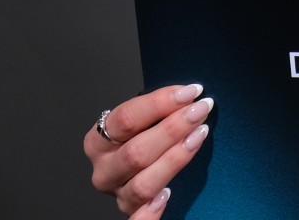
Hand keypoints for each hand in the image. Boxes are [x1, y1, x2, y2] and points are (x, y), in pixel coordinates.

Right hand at [82, 83, 213, 215]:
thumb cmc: (142, 135)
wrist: (140, 159)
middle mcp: (104, 170)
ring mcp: (117, 193)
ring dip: (174, 159)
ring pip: (143, 184)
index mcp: (98, 141)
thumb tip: (190, 94)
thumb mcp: (142, 120)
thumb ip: (158, 110)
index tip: (190, 92)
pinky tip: (168, 196)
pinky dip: (149, 213)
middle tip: (200, 110)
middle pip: (136, 152)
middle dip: (172, 128)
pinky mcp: (131, 211)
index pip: (126, 119)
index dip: (160, 103)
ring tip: (199, 136)